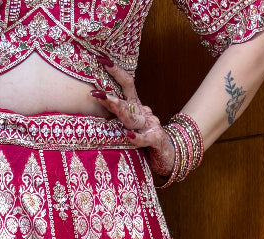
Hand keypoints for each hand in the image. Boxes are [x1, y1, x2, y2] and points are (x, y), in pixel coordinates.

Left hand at [90, 62, 174, 178]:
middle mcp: (142, 113)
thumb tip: (97, 99)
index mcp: (136, 106)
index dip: (116, 71)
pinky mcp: (156, 140)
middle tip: (95, 92)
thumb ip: (118, 114)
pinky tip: (128, 136)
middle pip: (125, 102)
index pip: (127, 84)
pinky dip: (137, 138)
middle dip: (110, 97)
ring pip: (132, 119)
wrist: (169, 155)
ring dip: (120, 111)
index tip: (102, 59)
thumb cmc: (145, 139)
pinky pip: (145, 139)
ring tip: (108, 103)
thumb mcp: (130, 124)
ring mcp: (150, 126)